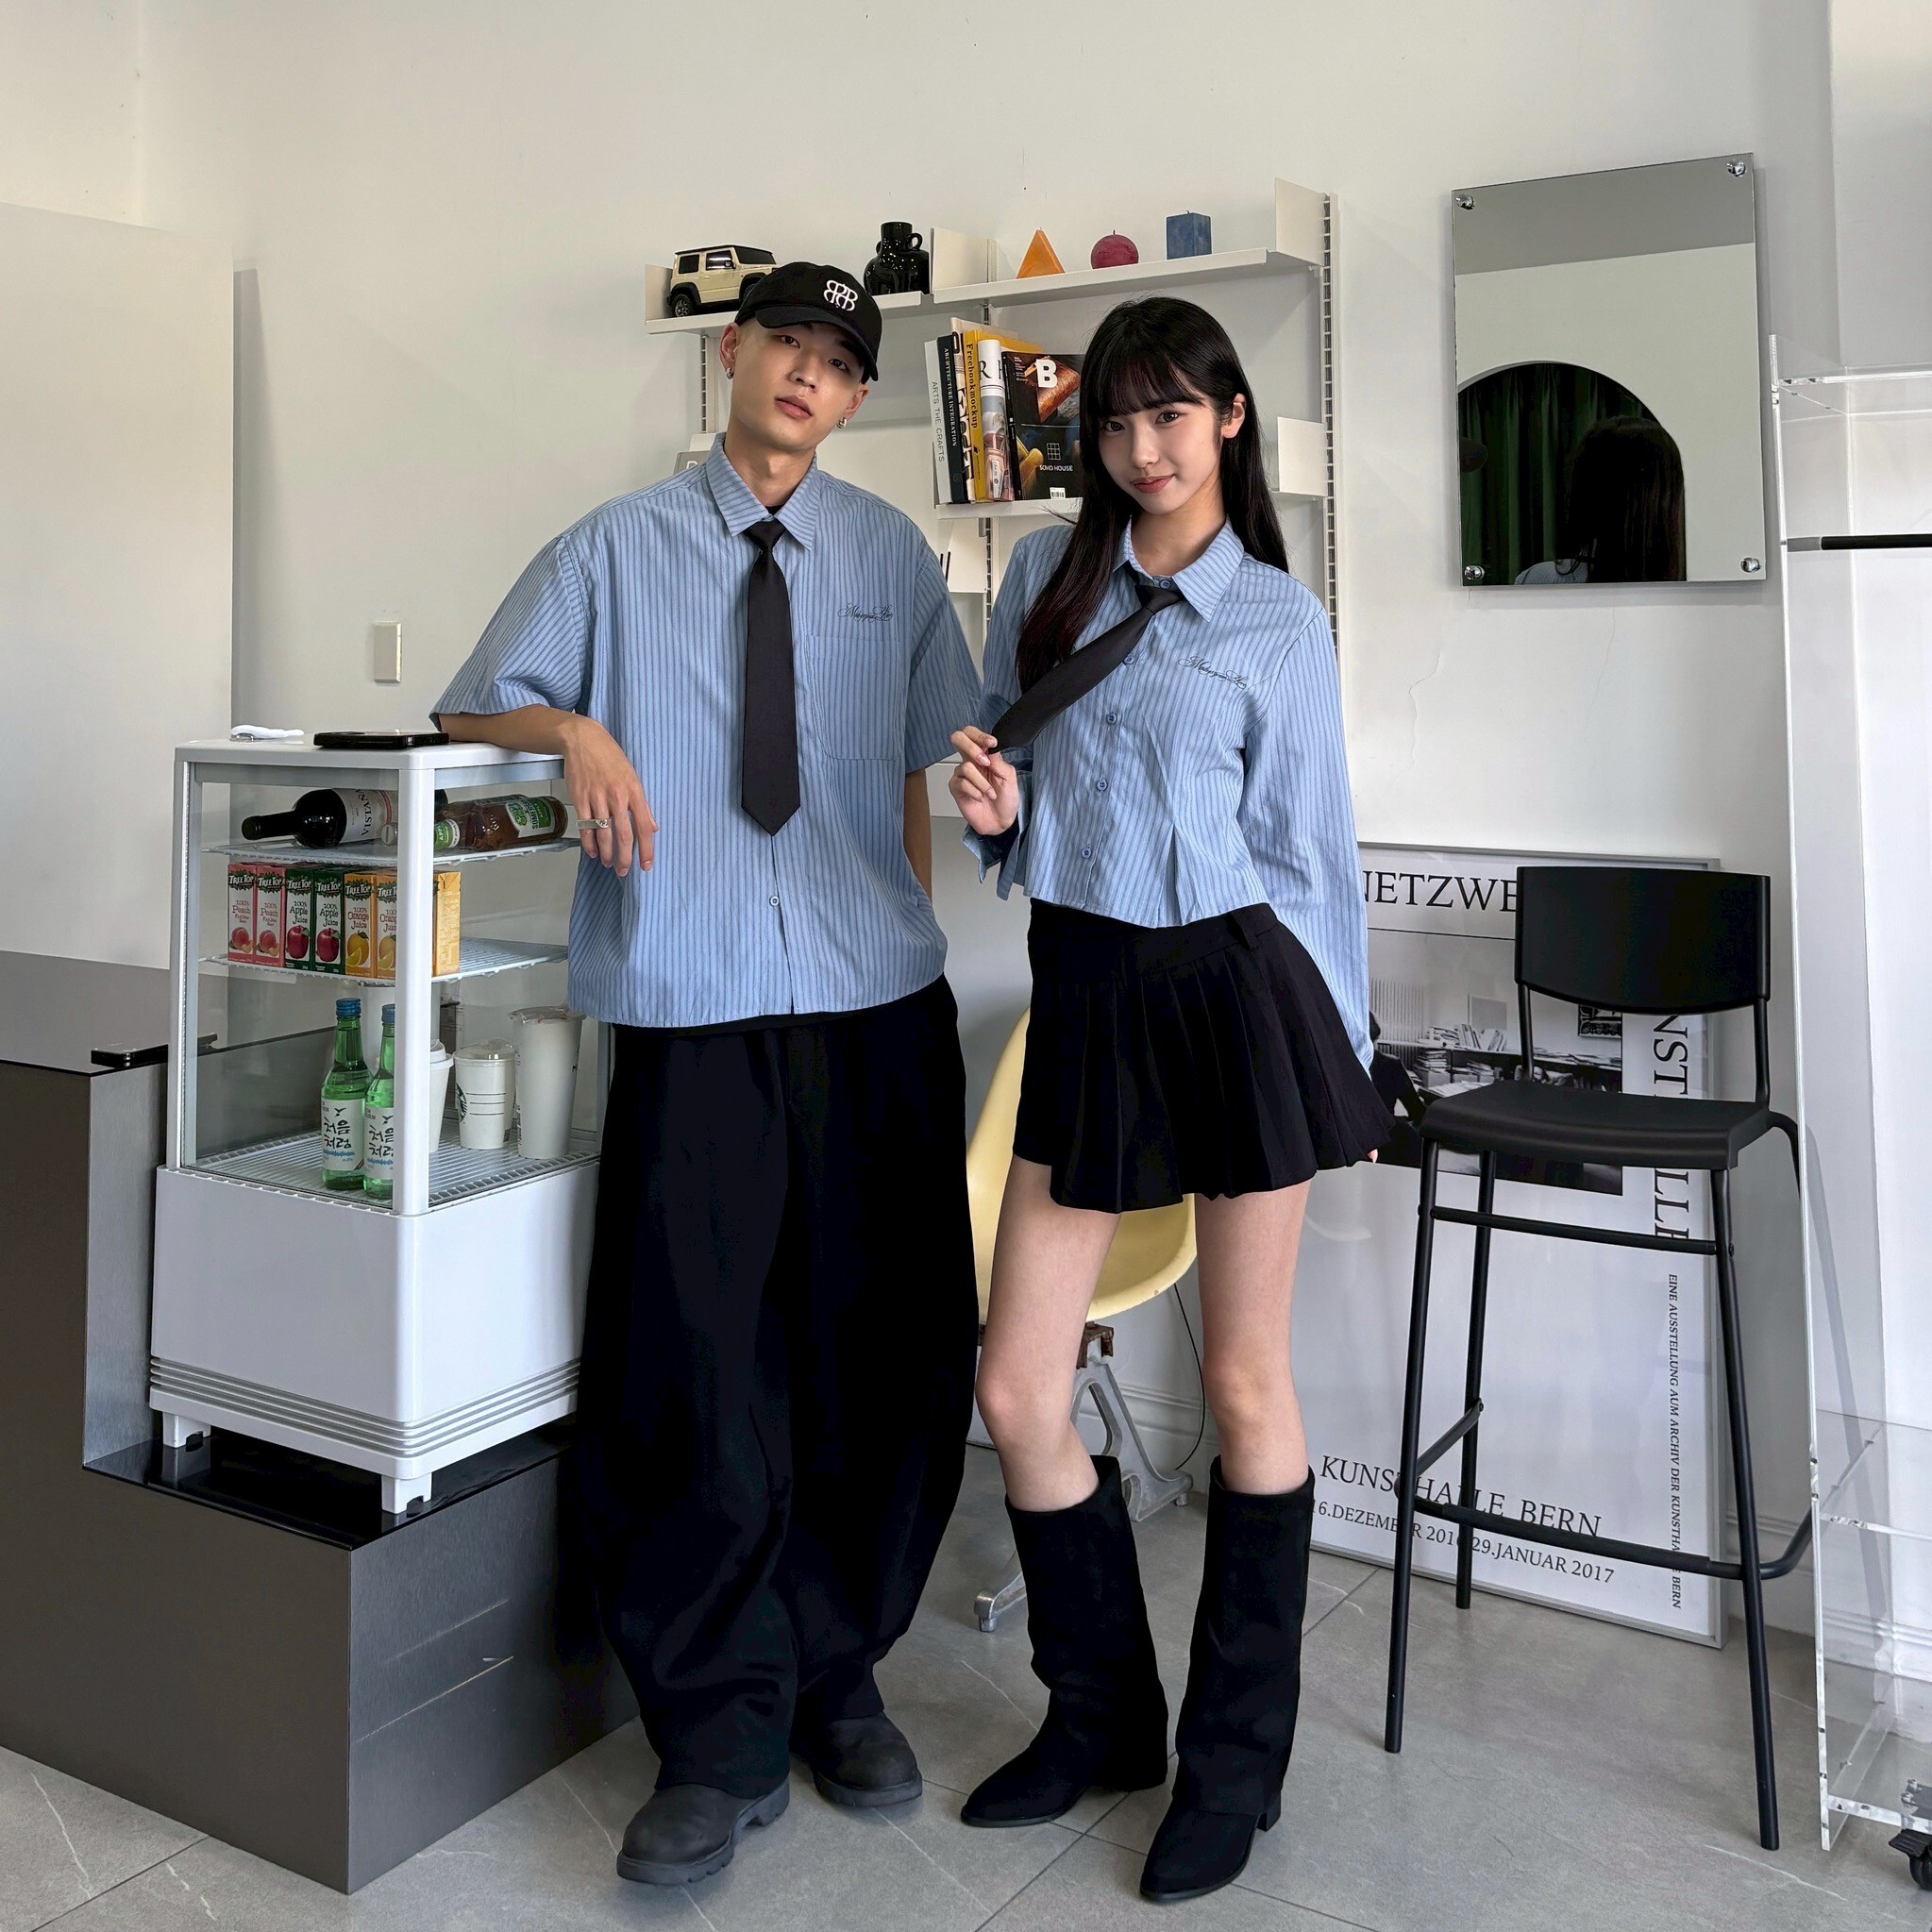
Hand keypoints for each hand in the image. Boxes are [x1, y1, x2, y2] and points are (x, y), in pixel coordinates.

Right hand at [561, 716, 655, 874]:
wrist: (583, 740)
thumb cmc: (610, 757)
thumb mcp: (633, 777)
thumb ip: (643, 805)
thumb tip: (653, 827)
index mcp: (634, 792)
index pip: (644, 827)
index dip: (647, 849)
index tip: (646, 865)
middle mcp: (617, 797)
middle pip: (624, 835)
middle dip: (625, 858)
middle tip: (624, 871)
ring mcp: (597, 798)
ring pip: (603, 834)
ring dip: (607, 854)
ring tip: (609, 863)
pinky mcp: (580, 798)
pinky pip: (585, 827)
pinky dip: (589, 843)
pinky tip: (592, 852)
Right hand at [948, 727, 1018, 837]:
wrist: (1001, 821)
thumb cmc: (1006, 799)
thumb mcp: (1009, 777)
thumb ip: (998, 761)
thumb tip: (989, 749)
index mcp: (984, 755)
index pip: (973, 734)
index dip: (979, 735)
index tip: (992, 743)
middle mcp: (971, 762)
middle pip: (958, 738)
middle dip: (971, 747)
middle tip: (984, 762)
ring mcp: (962, 775)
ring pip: (965, 767)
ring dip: (982, 783)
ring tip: (990, 793)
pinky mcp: (956, 788)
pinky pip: (961, 783)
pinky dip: (974, 791)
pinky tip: (980, 798)